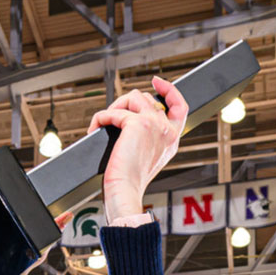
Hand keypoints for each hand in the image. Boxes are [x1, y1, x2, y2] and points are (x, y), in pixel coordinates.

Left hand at [91, 76, 187, 220]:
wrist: (125, 192)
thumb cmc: (130, 181)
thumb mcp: (145, 157)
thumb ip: (146, 136)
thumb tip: (128, 116)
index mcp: (171, 140)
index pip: (180, 106)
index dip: (169, 90)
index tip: (157, 82)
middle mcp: (167, 130)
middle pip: (146, 98)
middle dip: (126, 104)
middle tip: (111, 119)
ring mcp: (155, 125)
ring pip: (132, 97)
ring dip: (114, 108)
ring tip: (104, 124)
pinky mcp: (138, 124)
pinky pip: (114, 111)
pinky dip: (100, 118)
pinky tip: (95, 129)